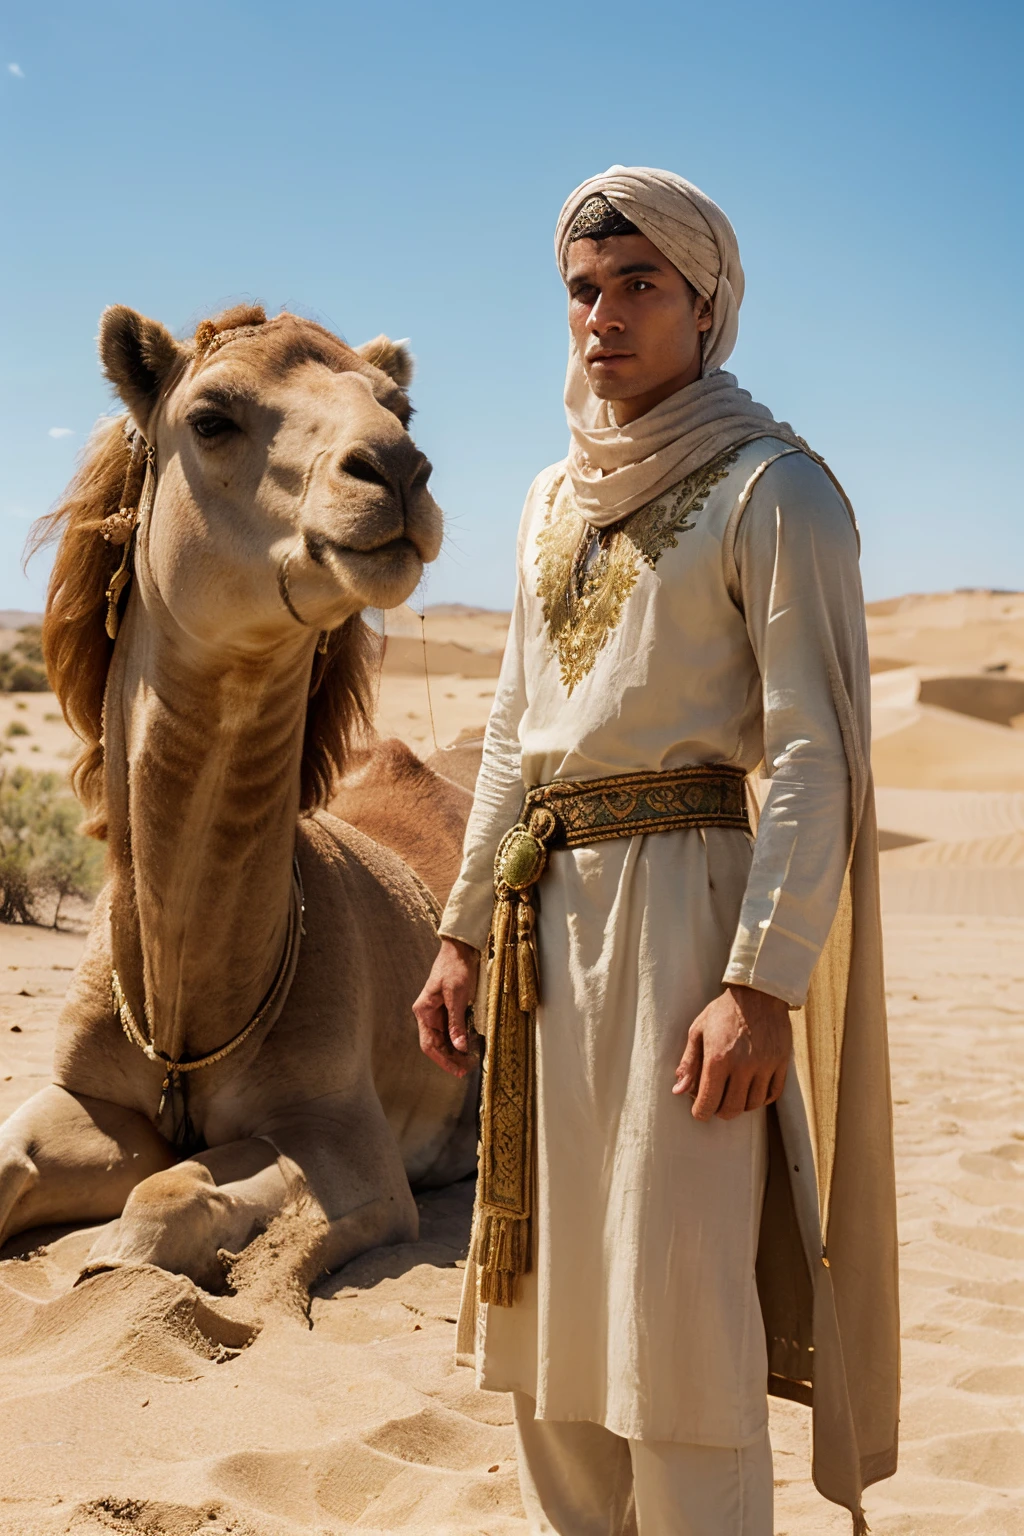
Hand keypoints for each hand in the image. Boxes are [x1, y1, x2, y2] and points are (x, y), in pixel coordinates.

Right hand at [413, 937, 480, 1077]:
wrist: (460, 949)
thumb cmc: (455, 968)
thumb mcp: (457, 996)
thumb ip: (457, 1022)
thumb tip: (459, 1046)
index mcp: (424, 1011)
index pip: (429, 1044)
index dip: (442, 1060)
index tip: (457, 1070)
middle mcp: (428, 1014)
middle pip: (436, 1044)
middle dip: (450, 1058)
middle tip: (466, 1069)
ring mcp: (437, 1012)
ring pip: (443, 1039)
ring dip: (455, 1051)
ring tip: (469, 1062)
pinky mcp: (448, 1008)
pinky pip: (451, 1030)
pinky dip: (459, 1040)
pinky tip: (469, 1047)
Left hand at [673, 984, 790, 1120]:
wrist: (758, 992)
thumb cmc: (723, 1011)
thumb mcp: (698, 1031)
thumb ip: (689, 1062)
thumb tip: (678, 1090)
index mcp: (718, 1058)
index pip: (708, 1101)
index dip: (701, 1112)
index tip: (699, 1111)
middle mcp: (743, 1065)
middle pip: (732, 1109)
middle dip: (720, 1112)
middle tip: (716, 1104)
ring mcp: (765, 1065)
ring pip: (753, 1104)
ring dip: (741, 1106)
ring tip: (733, 1095)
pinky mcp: (781, 1062)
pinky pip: (773, 1094)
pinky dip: (762, 1099)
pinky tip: (752, 1091)